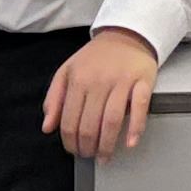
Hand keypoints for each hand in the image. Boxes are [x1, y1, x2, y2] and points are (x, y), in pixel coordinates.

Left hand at [46, 27, 160, 158]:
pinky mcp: (143, 80)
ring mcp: (122, 81)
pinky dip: (135, 128)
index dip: (69, 142)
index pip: (69, 121)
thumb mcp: (67, 71)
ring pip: (112, 121)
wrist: (127, 33)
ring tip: (104, 156)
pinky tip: (130, 143)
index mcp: (78, 79)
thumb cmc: (96, 57)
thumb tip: (47, 127)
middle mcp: (98, 81)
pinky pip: (140, 108)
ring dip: (107, 145)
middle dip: (87, 147)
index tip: (73, 150)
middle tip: (89, 155)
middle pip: (90, 125)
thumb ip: (54, 98)